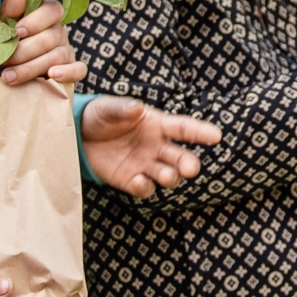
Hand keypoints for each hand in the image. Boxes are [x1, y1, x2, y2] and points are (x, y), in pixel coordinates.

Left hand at [0, 0, 83, 88]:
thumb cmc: (0, 44)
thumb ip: (9, 9)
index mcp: (44, 14)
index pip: (52, 10)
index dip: (35, 21)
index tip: (16, 32)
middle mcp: (58, 30)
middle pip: (51, 37)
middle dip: (24, 51)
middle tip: (3, 61)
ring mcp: (66, 50)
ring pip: (58, 56)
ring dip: (31, 68)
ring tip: (8, 77)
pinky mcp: (71, 70)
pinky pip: (79, 69)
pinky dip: (67, 72)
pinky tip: (52, 75)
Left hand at [81, 96, 219, 196]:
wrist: (78, 137)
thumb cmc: (99, 116)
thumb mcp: (107, 108)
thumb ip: (122, 108)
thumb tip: (136, 107)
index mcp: (157, 124)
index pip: (184, 128)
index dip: (201, 132)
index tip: (217, 136)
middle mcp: (157, 146)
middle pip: (182, 157)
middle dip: (189, 164)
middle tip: (190, 168)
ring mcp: (146, 164)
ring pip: (169, 175)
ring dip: (170, 177)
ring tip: (164, 175)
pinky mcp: (131, 180)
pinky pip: (145, 188)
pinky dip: (144, 187)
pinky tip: (137, 180)